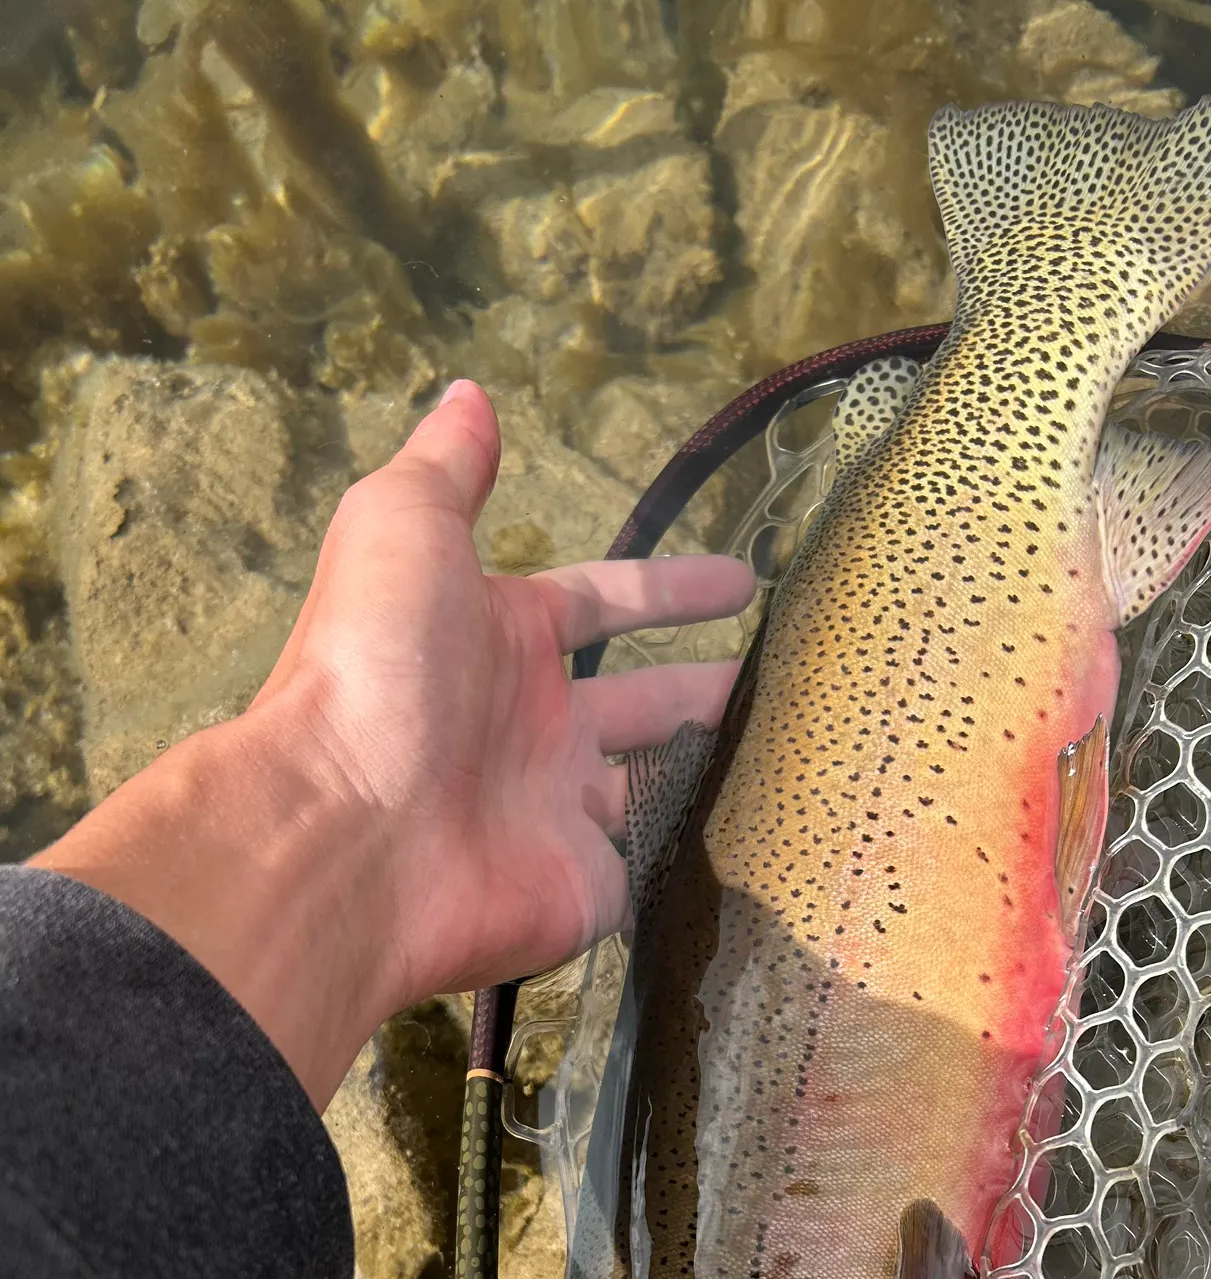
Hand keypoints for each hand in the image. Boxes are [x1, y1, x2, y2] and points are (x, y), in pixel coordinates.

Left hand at [32, 382, 754, 1106]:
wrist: (352, 832)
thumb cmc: (382, 667)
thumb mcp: (403, 529)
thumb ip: (447, 469)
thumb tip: (469, 392)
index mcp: (503, 640)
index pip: (606, 603)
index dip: (672, 588)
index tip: (744, 580)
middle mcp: (534, 726)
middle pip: (639, 699)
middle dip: (702, 684)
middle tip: (779, 677)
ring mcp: (561, 811)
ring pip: (652, 785)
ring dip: (705, 767)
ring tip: (789, 755)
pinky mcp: (586, 886)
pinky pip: (655, 862)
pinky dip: (697, 849)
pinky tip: (764, 833)